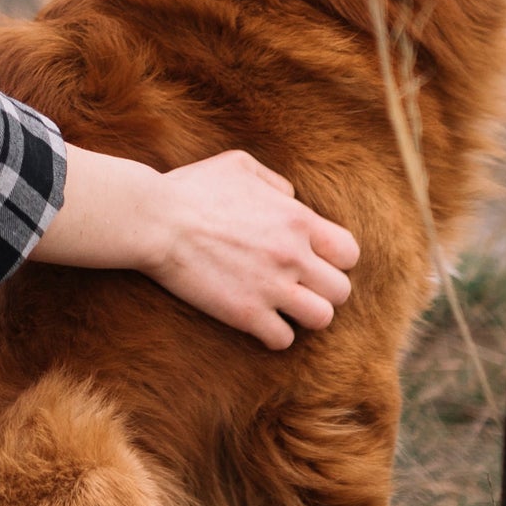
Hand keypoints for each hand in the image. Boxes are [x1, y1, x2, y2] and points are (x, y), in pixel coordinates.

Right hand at [34, 145, 358, 349]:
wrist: (157, 220)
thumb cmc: (193, 188)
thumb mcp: (240, 165)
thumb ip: (275, 182)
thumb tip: (291, 198)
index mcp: (298, 219)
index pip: (349, 252)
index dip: (336, 260)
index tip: (315, 261)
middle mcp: (293, 255)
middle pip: (341, 291)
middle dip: (323, 291)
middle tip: (300, 288)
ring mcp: (272, 287)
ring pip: (322, 319)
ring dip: (306, 316)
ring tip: (285, 310)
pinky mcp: (246, 314)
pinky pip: (283, 340)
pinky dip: (275, 335)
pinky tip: (260, 323)